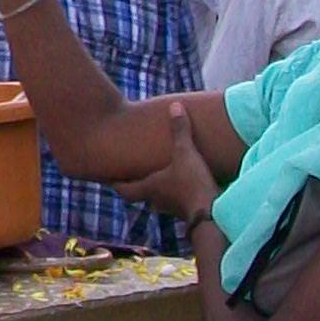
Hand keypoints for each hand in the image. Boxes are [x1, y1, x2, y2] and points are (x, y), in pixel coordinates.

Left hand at [113, 104, 219, 222]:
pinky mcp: (187, 212)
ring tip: (157, 177)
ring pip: (157, 200)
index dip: (114, 182)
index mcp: (148, 187)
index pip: (123, 188)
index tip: (107, 177)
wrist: (212, 214)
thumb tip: (175, 106)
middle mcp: (156, 200)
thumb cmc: (191, 183)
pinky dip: (174, 194)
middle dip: (135, 185)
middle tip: (130, 174)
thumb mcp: (185, 152)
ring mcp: (171, 209)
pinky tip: (181, 187)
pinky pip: (175, 203)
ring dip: (156, 190)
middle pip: (138, 195)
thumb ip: (180, 130)